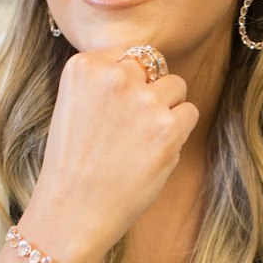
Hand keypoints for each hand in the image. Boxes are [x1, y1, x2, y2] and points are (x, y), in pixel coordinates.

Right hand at [29, 45, 199, 262]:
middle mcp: (114, 76)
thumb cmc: (73, 163)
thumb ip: (102, 80)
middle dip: (148, 89)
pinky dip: (178, 130)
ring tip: (141, 139)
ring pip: (176, 85)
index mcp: (84, 66)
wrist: (73, 210)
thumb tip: (144, 66)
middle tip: (129, 126)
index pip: (127, 53)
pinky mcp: (167, 128)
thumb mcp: (72, 105)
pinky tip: (154, 150)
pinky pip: (189, 112)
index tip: (114, 108)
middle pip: (153, 63)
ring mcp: (143, 101)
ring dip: (166, 108)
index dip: (127, 80)